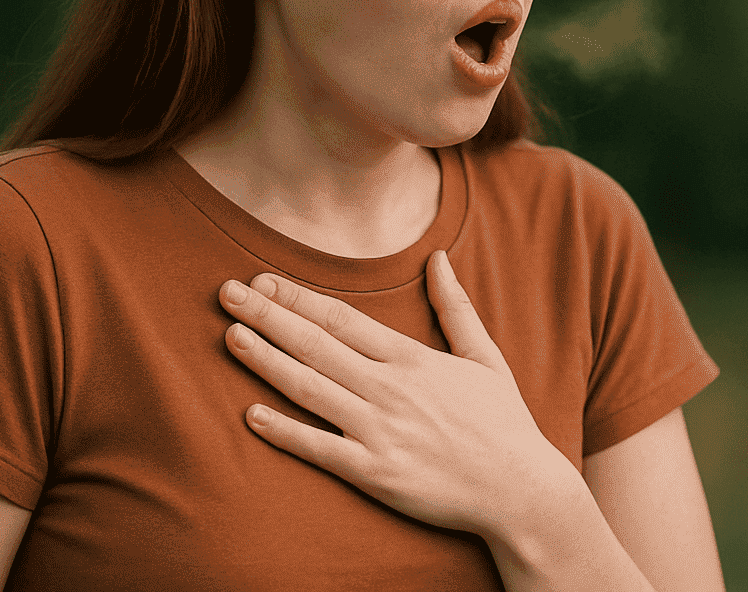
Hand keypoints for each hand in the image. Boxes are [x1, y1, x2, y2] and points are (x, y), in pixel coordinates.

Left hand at [218, 250, 580, 540]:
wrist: (521, 490)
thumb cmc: (503, 423)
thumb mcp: (485, 356)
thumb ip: (456, 307)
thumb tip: (439, 257)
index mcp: (413, 359)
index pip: (342, 319)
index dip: (298, 297)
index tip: (263, 280)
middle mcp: (391, 389)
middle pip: (316, 345)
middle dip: (268, 316)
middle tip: (226, 293)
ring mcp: (380, 432)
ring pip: (310, 390)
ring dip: (266, 362)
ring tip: (231, 338)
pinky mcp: (375, 473)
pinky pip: (320, 449)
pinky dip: (284, 432)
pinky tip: (251, 414)